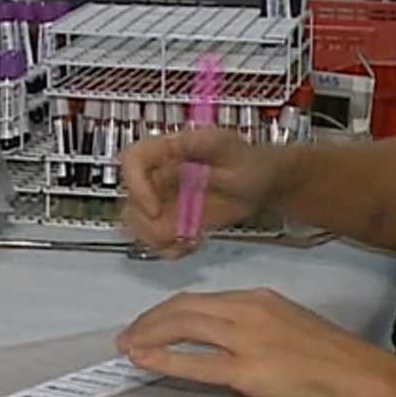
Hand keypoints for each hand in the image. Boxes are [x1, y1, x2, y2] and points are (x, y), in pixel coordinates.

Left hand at [118, 288, 394, 396]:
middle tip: (127, 334)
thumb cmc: (335, 360)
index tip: (151, 323)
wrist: (363, 377)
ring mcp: (247, 339)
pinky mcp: (248, 370)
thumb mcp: (292, 328)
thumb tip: (234, 343)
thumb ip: (260, 329)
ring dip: (149, 334)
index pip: (202, 299)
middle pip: (185, 307)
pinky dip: (165, 358)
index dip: (169, 310)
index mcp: (259, 299)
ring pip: (184, 326)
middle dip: (150, 319)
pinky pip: (197, 362)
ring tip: (126, 345)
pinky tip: (144, 359)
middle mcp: (248, 310)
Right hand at [120, 128, 282, 257]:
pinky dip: (167, 248)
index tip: (155, 210)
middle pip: (130, 199)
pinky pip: (153, 237)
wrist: (265, 184)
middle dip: (148, 224)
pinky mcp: (172, 218)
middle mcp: (159, 173)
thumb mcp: (229, 150)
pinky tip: (190, 246)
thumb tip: (173, 158)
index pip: (133, 159)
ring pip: (137, 223)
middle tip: (178, 233)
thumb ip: (201, 152)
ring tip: (188, 241)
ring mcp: (164, 197)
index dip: (136, 186)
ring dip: (157, 239)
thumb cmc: (250, 162)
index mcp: (169, 148)